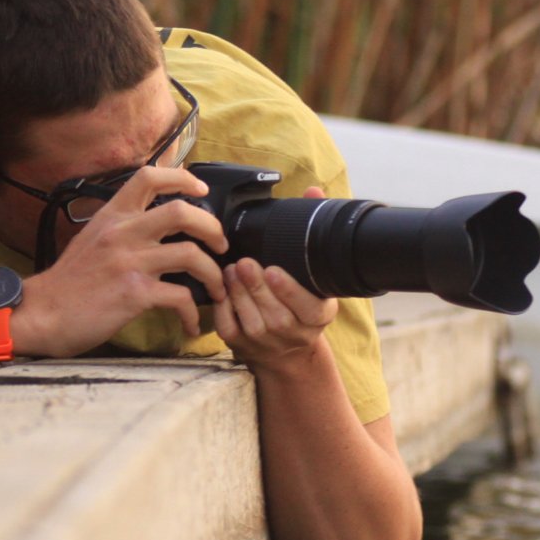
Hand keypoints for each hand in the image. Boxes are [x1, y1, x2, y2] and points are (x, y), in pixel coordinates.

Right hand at [20, 164, 229, 356]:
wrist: (40, 313)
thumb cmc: (67, 282)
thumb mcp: (90, 239)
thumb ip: (120, 228)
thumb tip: (151, 225)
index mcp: (112, 216)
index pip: (150, 177)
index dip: (183, 178)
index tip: (202, 191)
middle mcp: (123, 232)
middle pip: (183, 212)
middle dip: (213, 228)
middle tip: (220, 246)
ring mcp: (130, 262)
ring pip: (191, 255)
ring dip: (213, 274)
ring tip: (217, 289)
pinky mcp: (134, 294)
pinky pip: (181, 298)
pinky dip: (193, 313)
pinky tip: (191, 324)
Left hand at [211, 186, 338, 373]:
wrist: (286, 348)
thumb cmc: (299, 300)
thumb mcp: (315, 274)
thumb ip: (312, 232)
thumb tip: (313, 192)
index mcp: (318, 316)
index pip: (309, 308)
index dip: (291, 292)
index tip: (275, 271)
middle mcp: (296, 334)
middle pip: (276, 315)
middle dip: (258, 288)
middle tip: (244, 263)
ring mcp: (268, 344)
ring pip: (252, 322)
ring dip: (239, 294)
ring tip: (232, 270)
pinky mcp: (242, 346)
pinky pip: (230, 328)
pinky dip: (223, 308)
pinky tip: (221, 287)